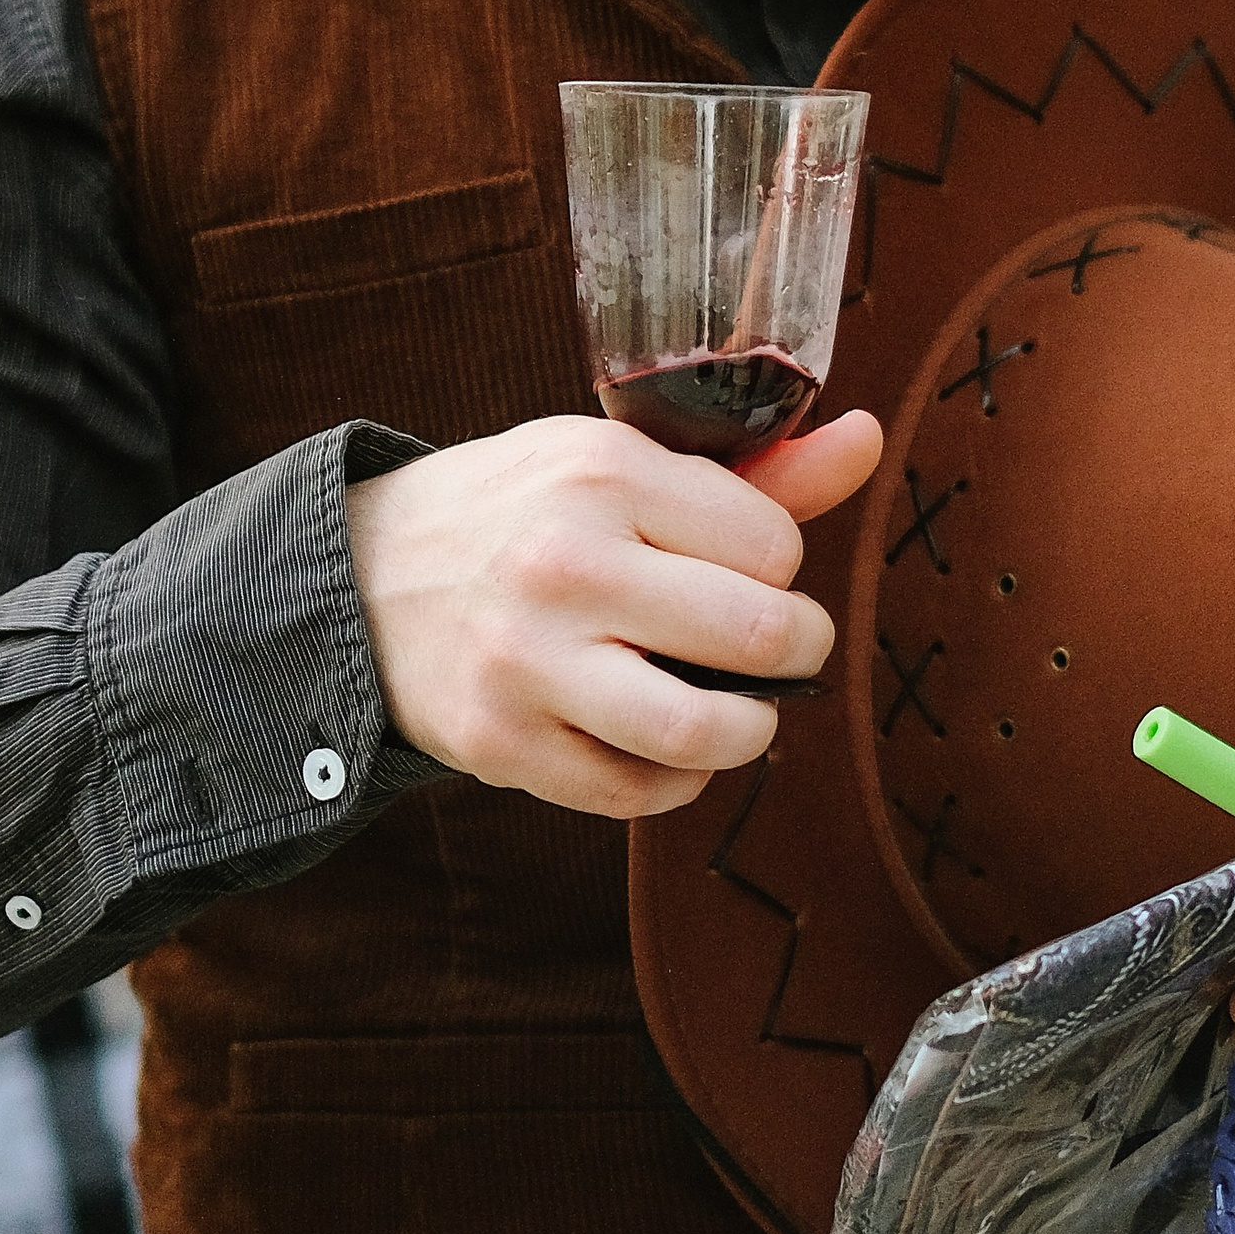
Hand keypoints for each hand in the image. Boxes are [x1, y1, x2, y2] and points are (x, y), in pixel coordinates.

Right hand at [345, 407, 882, 819]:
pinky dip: (676, 780)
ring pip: (703, 732)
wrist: (362, 579)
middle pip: (757, 636)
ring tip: (740, 711)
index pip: (773, 547)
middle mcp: (564, 562)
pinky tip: (664, 745)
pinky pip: (637, 793)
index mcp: (601, 472)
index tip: (748, 572)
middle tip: (779, 651)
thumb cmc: (521, 514)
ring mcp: (527, 660)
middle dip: (797, 654)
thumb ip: (753, 473)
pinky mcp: (501, 743)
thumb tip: (872, 440)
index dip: (781, 570)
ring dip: (749, 732)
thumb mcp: (616, 462)